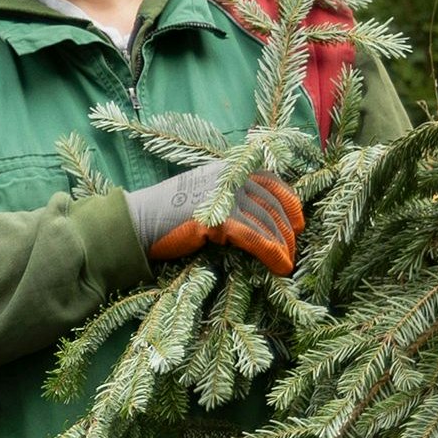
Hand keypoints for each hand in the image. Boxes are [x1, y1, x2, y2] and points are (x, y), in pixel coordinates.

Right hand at [127, 160, 305, 274]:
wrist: (139, 222)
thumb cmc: (167, 212)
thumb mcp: (204, 190)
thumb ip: (229, 193)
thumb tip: (259, 212)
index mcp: (231, 170)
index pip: (274, 183)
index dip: (291, 205)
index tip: (299, 225)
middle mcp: (233, 179)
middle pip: (274, 206)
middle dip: (288, 232)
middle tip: (292, 252)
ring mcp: (227, 198)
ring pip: (268, 223)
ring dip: (283, 247)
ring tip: (287, 264)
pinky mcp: (220, 221)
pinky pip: (256, 239)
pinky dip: (272, 254)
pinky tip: (280, 267)